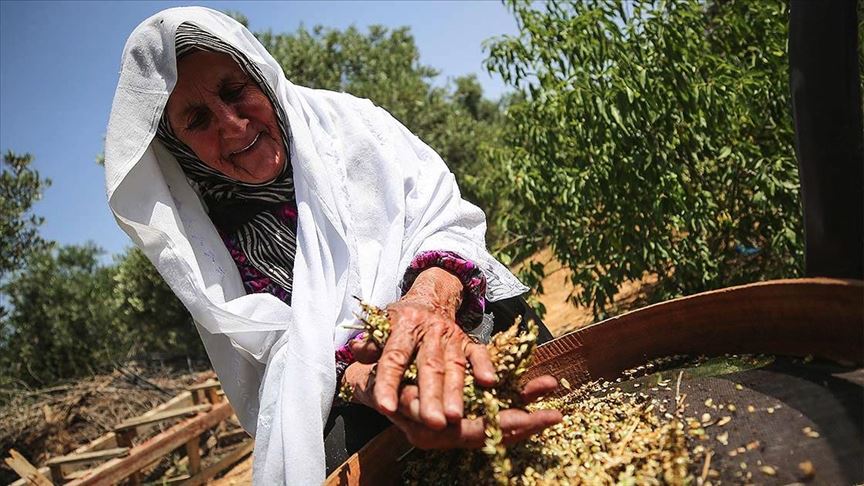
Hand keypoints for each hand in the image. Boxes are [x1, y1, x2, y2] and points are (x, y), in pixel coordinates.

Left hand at [351, 267, 495, 428]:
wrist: (431, 297)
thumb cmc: (401, 320)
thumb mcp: (380, 324)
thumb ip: (369, 343)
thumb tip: (357, 351)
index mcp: (403, 325)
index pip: (394, 357)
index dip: (388, 382)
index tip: (384, 407)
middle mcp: (429, 329)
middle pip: (429, 365)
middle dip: (430, 395)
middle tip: (431, 423)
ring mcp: (451, 335)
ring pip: (454, 365)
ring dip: (455, 391)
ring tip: (455, 417)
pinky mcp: (469, 340)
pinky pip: (479, 353)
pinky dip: (484, 366)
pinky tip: (488, 383)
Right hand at [389, 375, 561, 449]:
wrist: (373, 385)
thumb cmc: (378, 383)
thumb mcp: (384, 386)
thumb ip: (399, 396)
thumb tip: (411, 405)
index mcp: (429, 433)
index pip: (472, 434)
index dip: (499, 426)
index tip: (526, 419)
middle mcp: (447, 433)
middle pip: (492, 433)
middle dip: (525, 424)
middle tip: (553, 416)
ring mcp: (460, 424)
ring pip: (499, 424)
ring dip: (529, 413)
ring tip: (557, 405)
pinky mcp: (468, 411)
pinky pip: (497, 408)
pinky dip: (519, 399)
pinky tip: (542, 388)